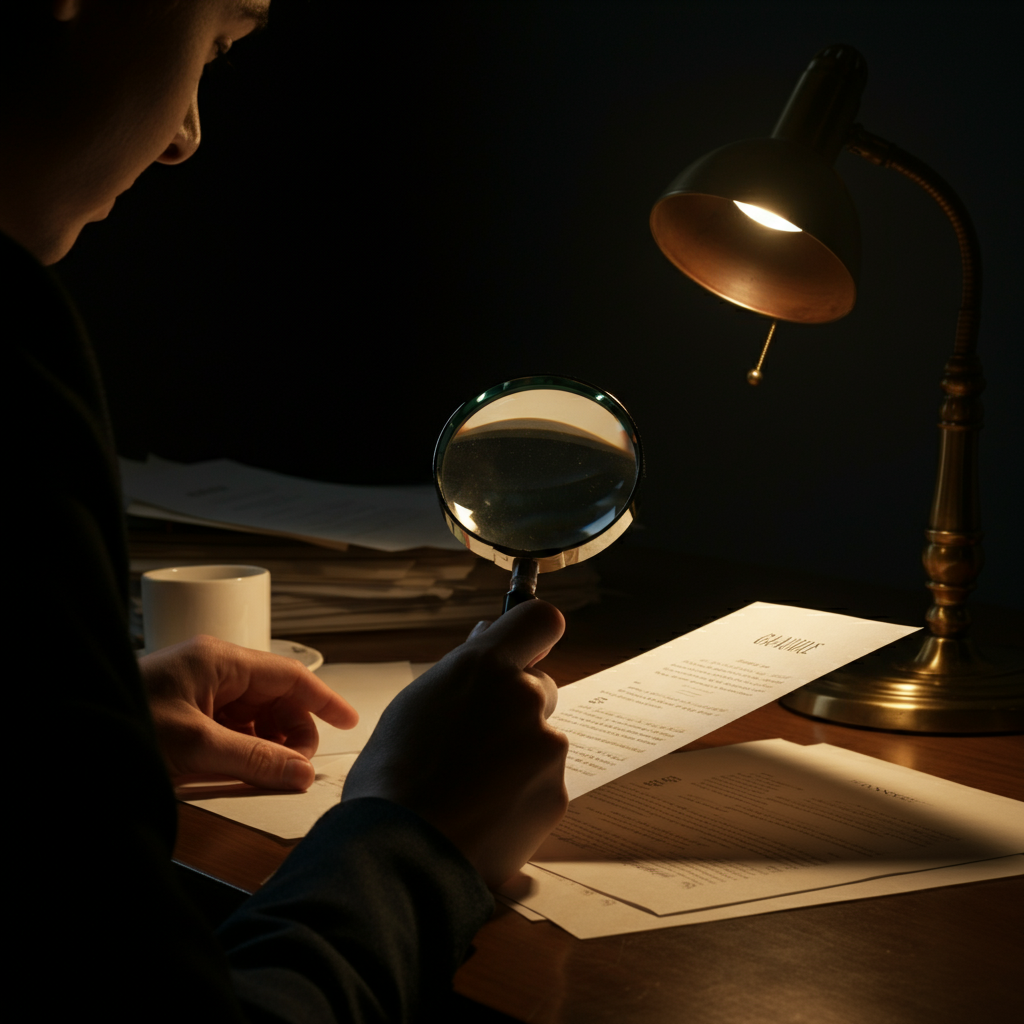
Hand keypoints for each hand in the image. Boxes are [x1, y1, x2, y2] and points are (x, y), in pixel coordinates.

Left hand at [139, 635, 357, 790]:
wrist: (65, 734)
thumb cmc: (123, 725)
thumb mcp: (195, 747)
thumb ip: (254, 760)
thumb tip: (301, 772)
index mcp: (218, 661)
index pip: (289, 675)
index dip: (323, 699)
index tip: (348, 722)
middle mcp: (212, 670)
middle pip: (274, 696)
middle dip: (292, 730)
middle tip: (296, 767)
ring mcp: (198, 691)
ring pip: (254, 716)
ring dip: (269, 744)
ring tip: (270, 774)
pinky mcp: (185, 713)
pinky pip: (231, 729)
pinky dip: (245, 749)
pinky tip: (245, 771)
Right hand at [342, 600, 568, 887]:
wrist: (402, 854)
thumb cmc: (393, 777)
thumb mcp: (416, 703)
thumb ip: (462, 670)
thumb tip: (487, 640)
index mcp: (486, 668)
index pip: (541, 620)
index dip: (532, 634)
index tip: (522, 649)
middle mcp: (525, 699)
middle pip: (539, 687)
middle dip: (516, 706)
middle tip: (475, 738)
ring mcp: (546, 748)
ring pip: (542, 738)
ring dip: (518, 753)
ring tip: (471, 785)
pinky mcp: (557, 794)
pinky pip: (545, 781)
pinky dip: (523, 792)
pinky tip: (485, 810)